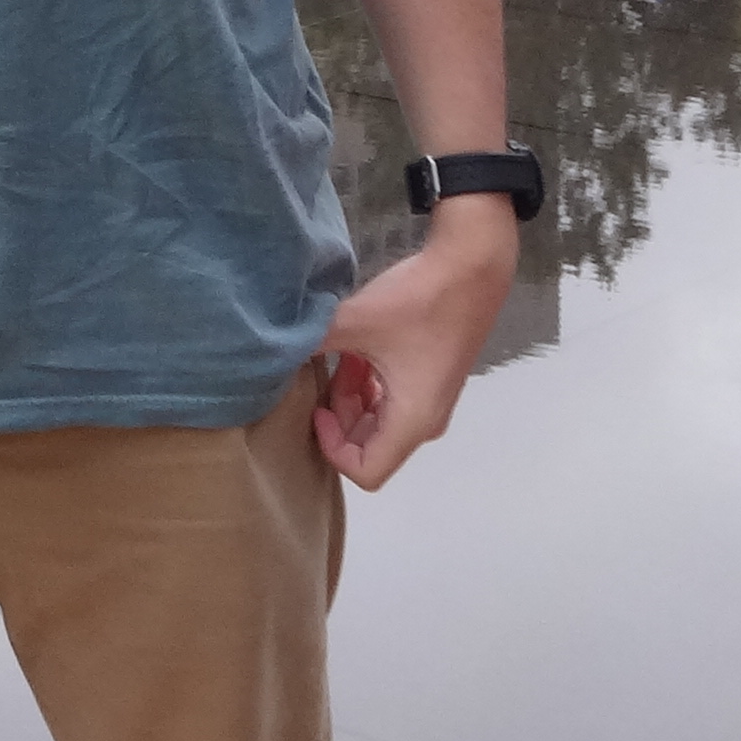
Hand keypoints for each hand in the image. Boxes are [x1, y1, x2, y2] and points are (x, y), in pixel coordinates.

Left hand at [311, 197, 520, 489]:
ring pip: (378, 422)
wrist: (471, 267)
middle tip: (323, 377)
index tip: (317, 408)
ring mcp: (431, 401)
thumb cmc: (418, 301)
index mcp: (411, 421)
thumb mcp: (354, 323)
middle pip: (370, 448)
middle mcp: (425, 421)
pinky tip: (356, 350)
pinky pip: (391, 400)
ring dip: (352, 397)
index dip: (332, 448)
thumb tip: (269, 354)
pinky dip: (369, 383)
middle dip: (338, 419)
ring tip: (339, 357)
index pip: (366, 473)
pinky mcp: (431, 379)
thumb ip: (308, 344)